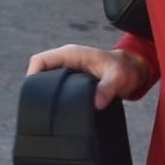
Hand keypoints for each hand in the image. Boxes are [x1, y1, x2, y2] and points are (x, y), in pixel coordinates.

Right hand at [25, 44, 151, 109]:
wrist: (134, 70)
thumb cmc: (125, 69)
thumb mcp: (119, 78)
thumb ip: (108, 88)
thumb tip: (97, 103)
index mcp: (71, 54)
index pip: (40, 60)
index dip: (32, 76)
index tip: (31, 94)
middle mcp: (67, 61)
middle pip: (39, 72)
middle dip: (35, 88)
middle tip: (37, 107)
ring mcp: (68, 70)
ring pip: (46, 79)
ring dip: (44, 92)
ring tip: (44, 110)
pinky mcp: (72, 80)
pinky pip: (55, 86)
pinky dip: (52, 96)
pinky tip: (55, 109)